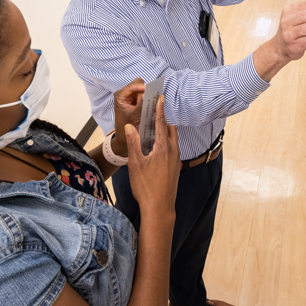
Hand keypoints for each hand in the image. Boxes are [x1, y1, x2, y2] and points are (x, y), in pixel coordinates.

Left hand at [112, 78, 145, 156]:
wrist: (124, 136)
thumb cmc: (127, 127)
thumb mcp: (136, 115)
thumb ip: (142, 103)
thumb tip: (148, 93)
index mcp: (120, 95)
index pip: (133, 85)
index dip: (142, 87)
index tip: (149, 90)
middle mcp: (124, 93)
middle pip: (138, 84)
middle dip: (146, 89)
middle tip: (150, 98)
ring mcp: (130, 96)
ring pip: (142, 89)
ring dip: (147, 94)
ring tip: (151, 102)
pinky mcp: (135, 100)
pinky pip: (143, 94)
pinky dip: (147, 97)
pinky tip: (150, 104)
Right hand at [124, 95, 180, 217]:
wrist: (159, 208)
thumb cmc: (146, 187)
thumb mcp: (135, 164)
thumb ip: (133, 143)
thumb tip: (129, 126)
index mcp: (162, 148)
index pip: (161, 123)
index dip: (159, 109)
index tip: (160, 98)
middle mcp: (172, 151)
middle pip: (170, 129)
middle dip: (163, 119)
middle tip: (154, 112)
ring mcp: (175, 160)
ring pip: (172, 139)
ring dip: (165, 131)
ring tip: (153, 128)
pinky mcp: (175, 168)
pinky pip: (173, 148)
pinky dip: (166, 141)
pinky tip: (157, 147)